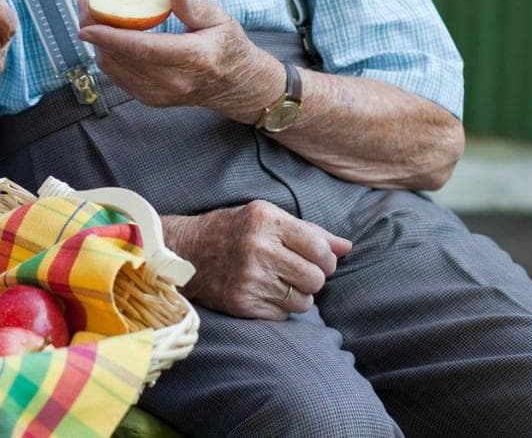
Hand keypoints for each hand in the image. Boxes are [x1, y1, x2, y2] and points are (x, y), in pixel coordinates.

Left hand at [77, 0, 282, 122]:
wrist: (235, 85)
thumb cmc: (227, 45)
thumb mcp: (220, 18)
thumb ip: (195, 5)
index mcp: (193, 58)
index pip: (144, 49)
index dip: (111, 37)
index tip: (87, 24)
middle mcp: (174, 81)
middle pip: (122, 59)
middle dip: (96, 33)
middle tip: (85, 6)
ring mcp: (161, 95)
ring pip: (114, 70)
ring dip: (98, 44)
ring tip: (92, 17)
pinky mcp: (151, 100)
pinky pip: (118, 77)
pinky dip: (108, 56)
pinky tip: (107, 37)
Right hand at [163, 202, 352, 319]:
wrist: (185, 251)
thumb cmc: (232, 230)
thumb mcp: (266, 217)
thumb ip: (309, 232)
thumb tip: (347, 247)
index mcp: (267, 221)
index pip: (320, 249)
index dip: (326, 259)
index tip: (317, 260)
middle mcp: (258, 249)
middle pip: (316, 278)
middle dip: (313, 279)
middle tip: (297, 273)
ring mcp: (249, 278)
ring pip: (303, 301)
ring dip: (297, 295)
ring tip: (279, 283)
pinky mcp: (241, 303)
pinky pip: (282, 315)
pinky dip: (280, 308)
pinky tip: (264, 293)